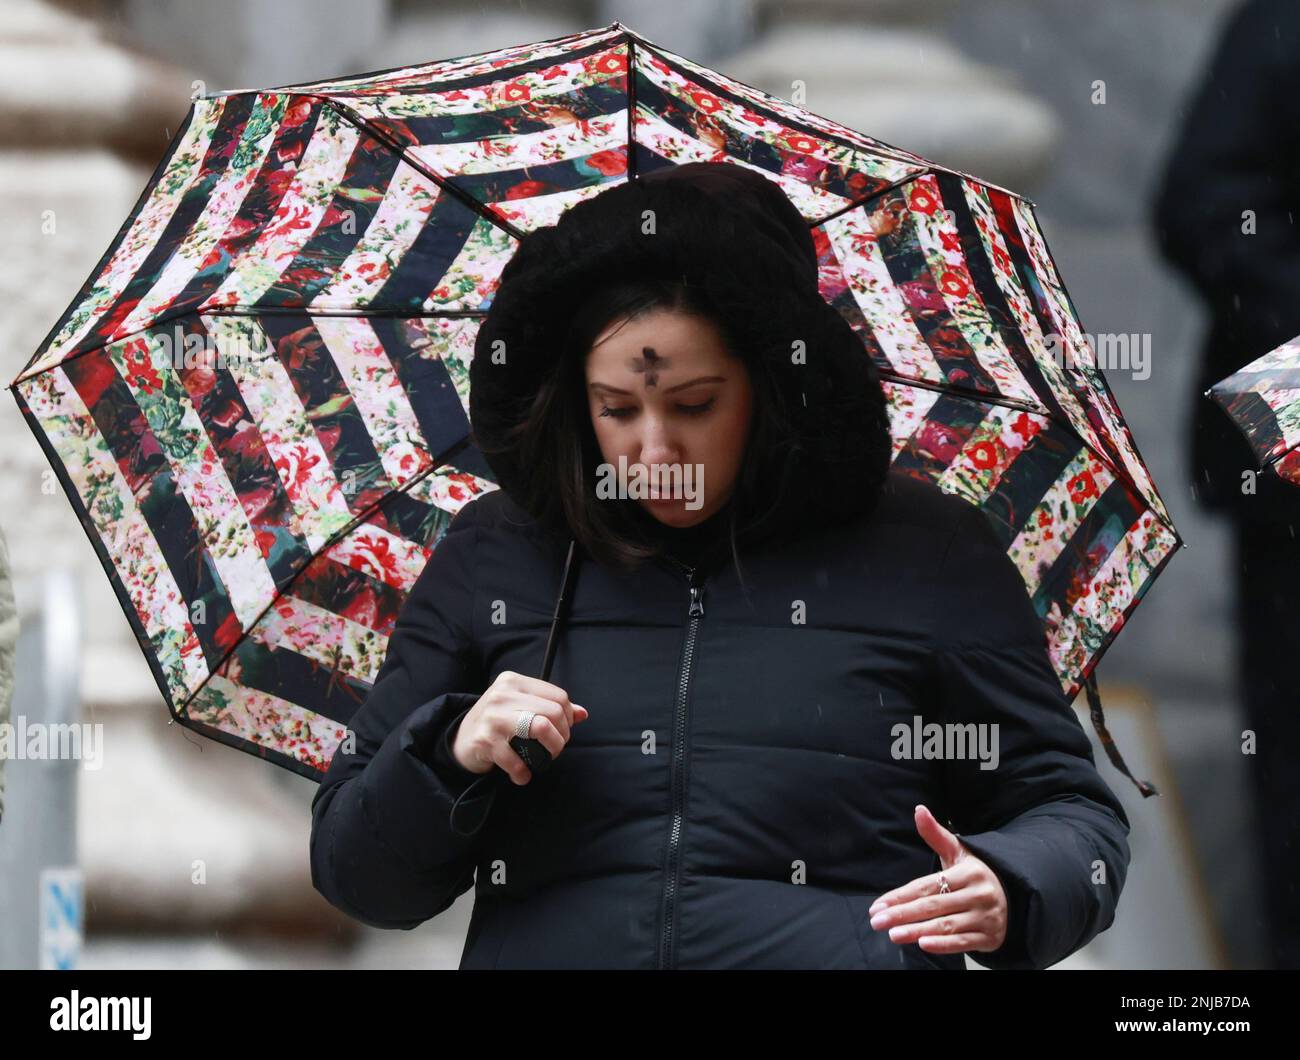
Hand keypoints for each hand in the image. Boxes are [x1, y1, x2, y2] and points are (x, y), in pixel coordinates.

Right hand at [451, 670, 588, 784]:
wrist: (459, 740)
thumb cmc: (495, 723)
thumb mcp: (520, 706)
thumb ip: (550, 706)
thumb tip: (582, 714)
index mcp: (513, 682)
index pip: (558, 696)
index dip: (568, 717)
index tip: (563, 731)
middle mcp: (502, 695)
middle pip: (554, 712)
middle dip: (562, 736)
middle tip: (555, 748)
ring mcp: (492, 716)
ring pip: (542, 727)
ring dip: (551, 750)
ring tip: (545, 759)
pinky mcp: (485, 740)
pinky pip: (517, 760)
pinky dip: (524, 773)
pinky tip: (522, 775)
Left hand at [867, 804, 1007, 955]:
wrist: (1014, 896)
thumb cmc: (976, 873)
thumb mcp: (958, 852)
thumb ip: (935, 834)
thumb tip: (918, 809)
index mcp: (968, 873)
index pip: (927, 885)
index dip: (901, 895)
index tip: (878, 905)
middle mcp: (978, 894)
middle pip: (933, 906)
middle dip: (902, 914)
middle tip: (877, 922)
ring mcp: (985, 917)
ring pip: (946, 926)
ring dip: (918, 931)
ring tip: (894, 935)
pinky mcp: (990, 937)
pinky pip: (963, 942)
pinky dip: (944, 944)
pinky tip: (923, 944)